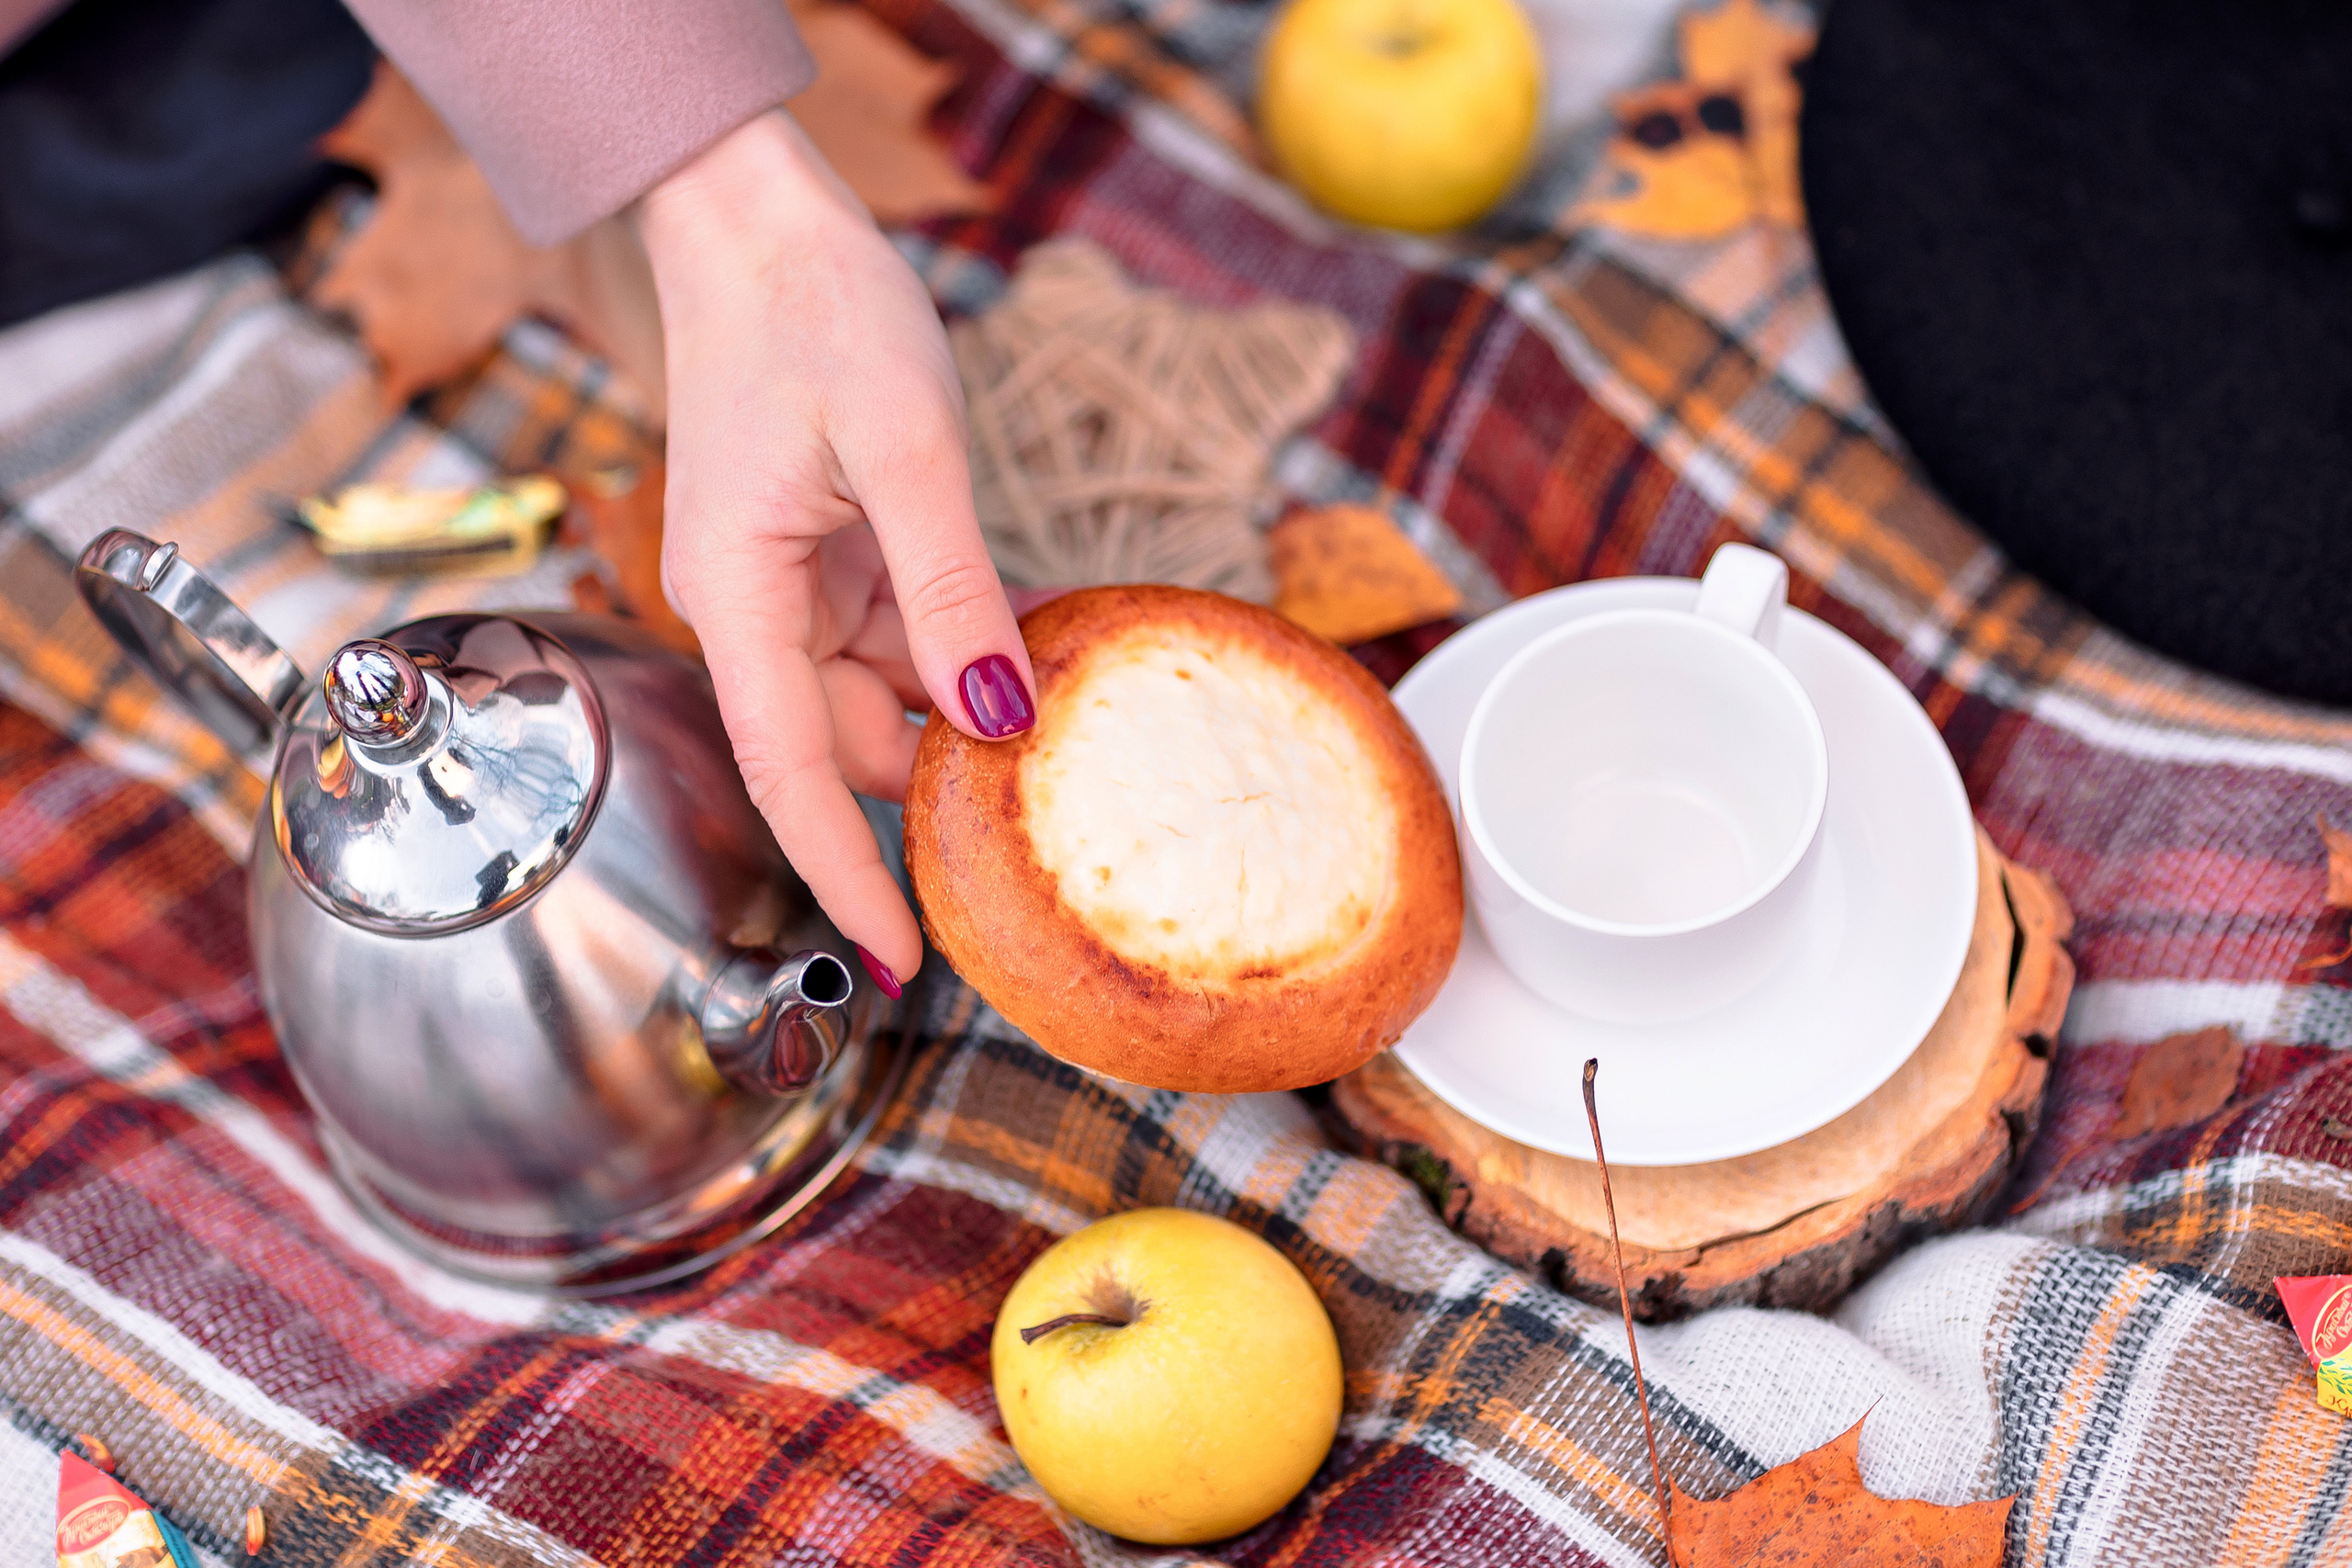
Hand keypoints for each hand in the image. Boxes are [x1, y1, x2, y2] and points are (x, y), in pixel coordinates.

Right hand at [637, 108, 1033, 993]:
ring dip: (969, 702)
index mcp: (738, 597)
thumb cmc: (811, 311)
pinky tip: (1046, 632)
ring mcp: (789, 581)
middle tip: (1057, 805)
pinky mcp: (828, 551)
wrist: (757, 219)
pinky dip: (968, 640)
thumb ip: (952, 590)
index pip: (789, 775)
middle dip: (940, 777)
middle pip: (848, 742)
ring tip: (1073, 706)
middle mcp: (752, 607)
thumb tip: (998, 720)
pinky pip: (904, 627)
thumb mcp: (905, 448)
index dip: (841, 876)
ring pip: (885, 690)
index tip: (898, 966)